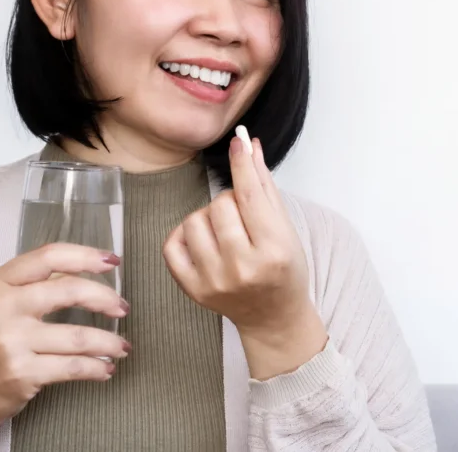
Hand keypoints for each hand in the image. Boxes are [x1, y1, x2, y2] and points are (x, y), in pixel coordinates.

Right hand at [0, 243, 129, 450]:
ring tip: (122, 346)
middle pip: (69, 290)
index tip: (113, 261)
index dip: (86, 256)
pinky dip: (97, 368)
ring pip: (78, 335)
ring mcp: (10, 342)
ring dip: (109, 341)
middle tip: (123, 308)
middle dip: (105, 299)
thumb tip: (85, 271)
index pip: (48, 257)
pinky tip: (106, 368)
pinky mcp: (22, 373)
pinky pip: (74, 366)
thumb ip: (34, 286)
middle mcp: (1, 308)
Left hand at [163, 136, 326, 379]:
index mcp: (273, 249)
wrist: (274, 316)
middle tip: (243, 217)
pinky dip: (185, 235)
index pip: (251, 196)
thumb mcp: (285, 228)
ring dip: (208, 218)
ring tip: (225, 232)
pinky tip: (203, 241)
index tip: (237, 142)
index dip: (242, 164)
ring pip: (194, 220)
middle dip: (231, 201)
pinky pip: (172, 244)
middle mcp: (243, 267)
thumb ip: (264, 186)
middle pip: (220, 204)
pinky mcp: (193, 289)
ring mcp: (214, 281)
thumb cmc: (284, 268)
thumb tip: (248, 145)